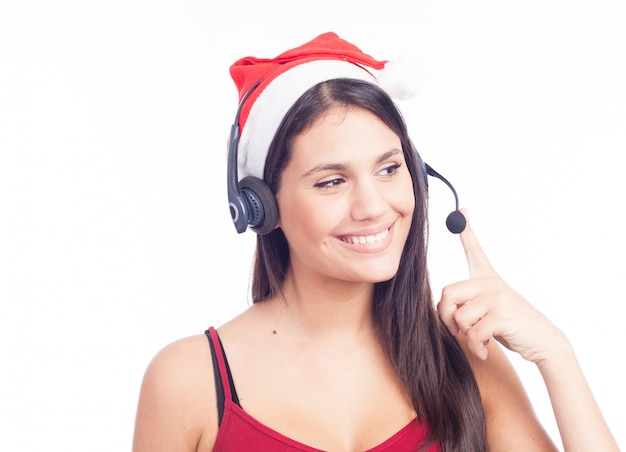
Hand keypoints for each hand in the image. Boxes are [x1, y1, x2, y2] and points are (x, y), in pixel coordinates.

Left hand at [437, 209, 564, 362]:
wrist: (543, 342)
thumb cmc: (511, 327)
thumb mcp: (488, 311)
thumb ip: (468, 305)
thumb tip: (442, 309)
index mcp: (488, 278)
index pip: (474, 251)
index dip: (466, 231)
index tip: (462, 211)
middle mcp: (491, 283)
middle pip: (447, 293)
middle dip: (446, 317)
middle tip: (456, 331)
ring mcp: (497, 297)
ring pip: (458, 316)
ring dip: (464, 336)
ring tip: (478, 341)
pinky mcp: (502, 314)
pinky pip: (472, 332)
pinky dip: (475, 346)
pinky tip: (484, 350)